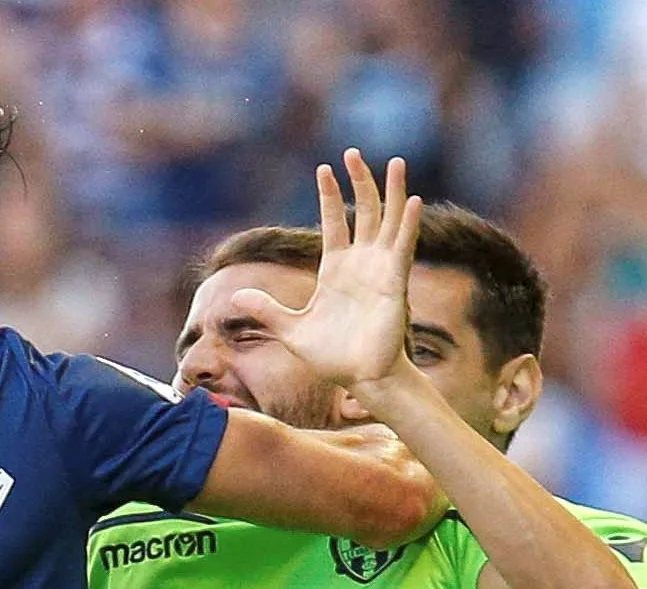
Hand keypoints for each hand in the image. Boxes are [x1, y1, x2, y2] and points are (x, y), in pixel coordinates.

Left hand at [243, 151, 420, 393]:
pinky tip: (411, 200)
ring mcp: (380, 270)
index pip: (334, 221)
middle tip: (353, 152)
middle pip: (363, 211)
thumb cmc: (331, 357)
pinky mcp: (395, 282)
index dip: (329, 195)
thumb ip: (267, 310)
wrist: (360, 379)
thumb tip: (235, 296)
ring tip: (396, 162)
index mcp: (336, 269)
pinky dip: (408, 224)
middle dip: (360, 181)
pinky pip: (403, 247)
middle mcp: (360, 263)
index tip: (324, 168)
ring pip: (388, 221)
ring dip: (392, 191)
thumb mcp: (291, 330)